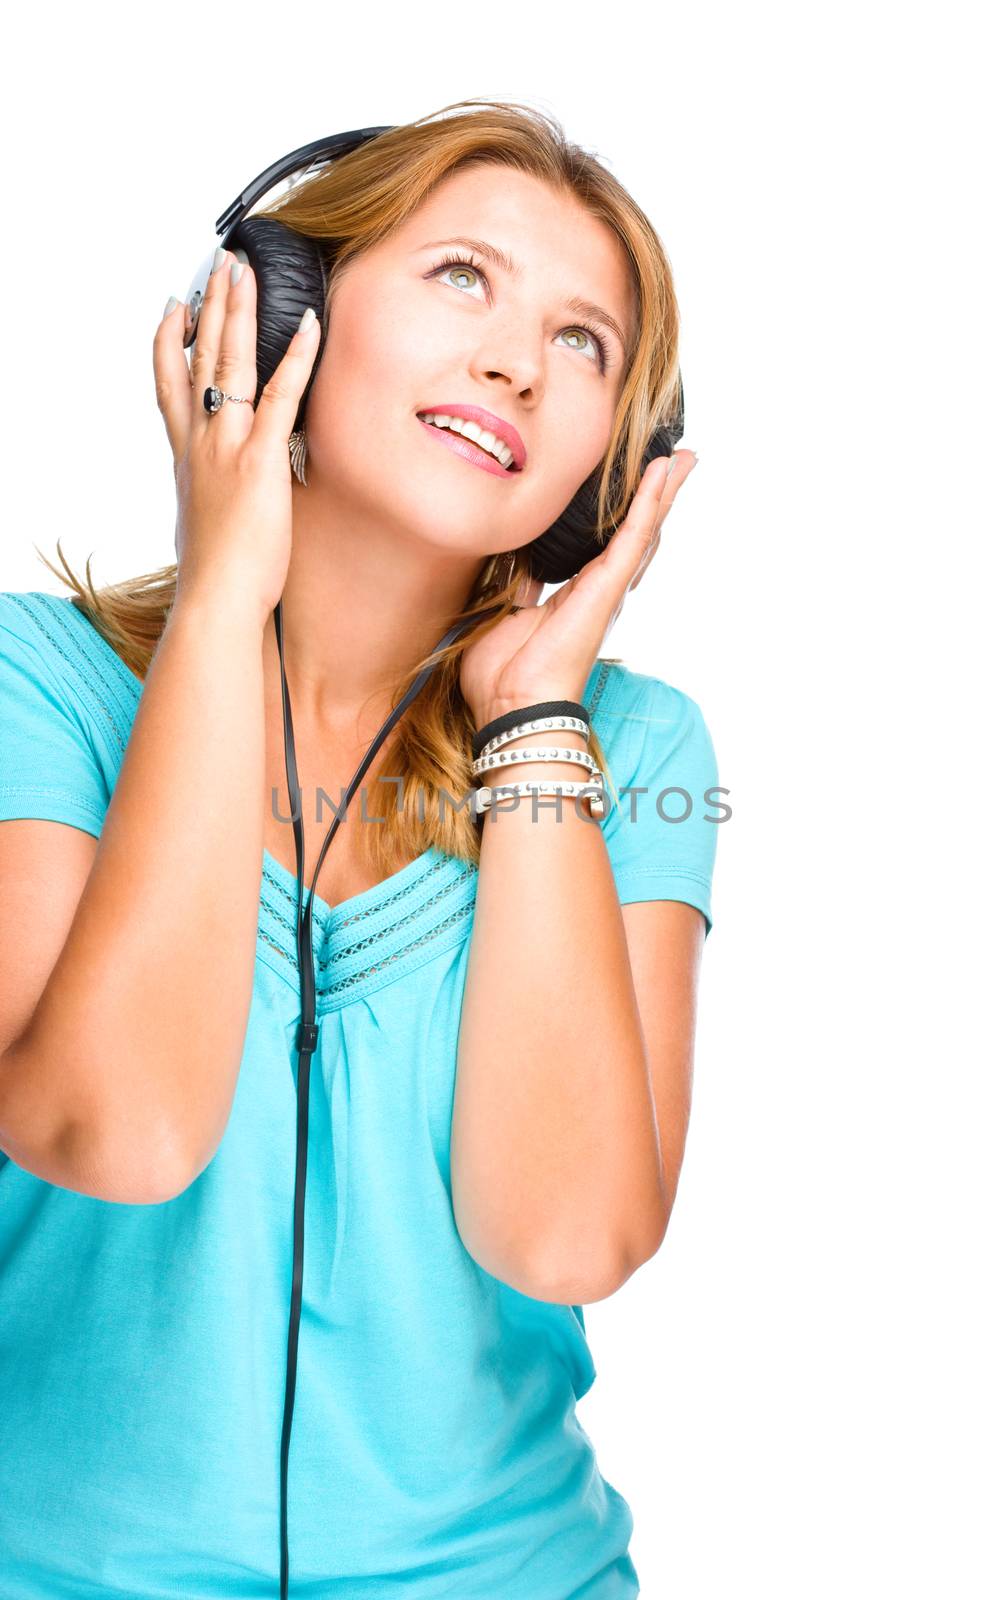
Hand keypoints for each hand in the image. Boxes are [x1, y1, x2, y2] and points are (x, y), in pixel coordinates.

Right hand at [153, 249, 321, 628]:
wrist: (216, 597)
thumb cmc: (216, 574)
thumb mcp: (206, 523)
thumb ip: (212, 497)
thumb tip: (219, 499)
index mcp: (187, 456)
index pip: (171, 385)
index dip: (169, 341)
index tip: (174, 308)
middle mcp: (201, 441)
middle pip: (199, 357)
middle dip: (210, 307)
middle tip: (220, 265)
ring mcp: (228, 446)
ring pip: (231, 363)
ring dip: (240, 312)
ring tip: (246, 271)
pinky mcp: (261, 460)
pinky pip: (282, 396)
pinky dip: (296, 356)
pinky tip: (309, 324)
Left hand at [460, 450, 698, 723]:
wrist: (512, 705)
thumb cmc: (503, 675)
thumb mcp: (505, 613)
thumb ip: (517, 583)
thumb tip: (516, 558)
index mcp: (575, 595)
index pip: (604, 543)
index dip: (622, 512)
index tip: (635, 482)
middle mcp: (599, 590)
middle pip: (636, 533)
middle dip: (656, 496)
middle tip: (678, 460)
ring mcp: (607, 589)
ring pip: (644, 529)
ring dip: (663, 491)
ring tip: (684, 458)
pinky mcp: (608, 588)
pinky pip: (634, 536)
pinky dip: (649, 502)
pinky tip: (663, 472)